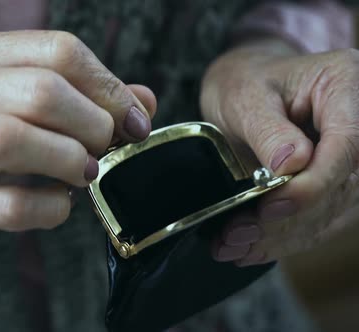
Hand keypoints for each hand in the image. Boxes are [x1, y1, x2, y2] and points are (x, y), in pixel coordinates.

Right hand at [0, 30, 156, 260]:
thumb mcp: (1, 101)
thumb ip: (72, 95)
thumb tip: (140, 102)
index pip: (58, 50)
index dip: (109, 87)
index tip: (133, 120)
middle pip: (43, 90)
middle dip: (94, 124)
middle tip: (103, 149)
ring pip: (16, 137)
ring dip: (70, 160)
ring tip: (79, 174)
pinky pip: (9, 204)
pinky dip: (49, 208)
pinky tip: (54, 205)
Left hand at [201, 39, 358, 265]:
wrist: (244, 88)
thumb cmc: (244, 83)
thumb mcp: (245, 97)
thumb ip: (269, 130)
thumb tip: (292, 166)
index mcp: (345, 85)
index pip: (348, 146)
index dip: (315, 184)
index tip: (272, 207)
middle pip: (343, 185)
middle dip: (288, 220)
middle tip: (236, 236)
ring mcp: (352, 158)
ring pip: (333, 210)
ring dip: (281, 237)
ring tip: (232, 246)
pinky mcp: (337, 183)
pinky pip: (321, 218)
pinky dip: (284, 238)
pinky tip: (249, 248)